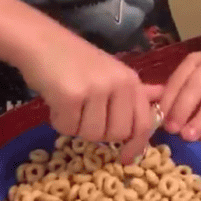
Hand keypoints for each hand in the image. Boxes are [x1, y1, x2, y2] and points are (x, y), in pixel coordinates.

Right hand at [17, 29, 161, 163]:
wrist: (40, 41)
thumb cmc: (74, 58)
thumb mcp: (110, 71)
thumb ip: (134, 90)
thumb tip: (160, 97)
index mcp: (130, 80)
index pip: (143, 122)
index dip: (136, 145)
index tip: (125, 159)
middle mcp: (118, 84)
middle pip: (116, 134)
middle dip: (98, 132)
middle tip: (84, 114)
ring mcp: (96, 89)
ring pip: (92, 134)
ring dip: (76, 126)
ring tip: (68, 104)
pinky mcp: (71, 96)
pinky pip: (68, 128)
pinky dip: (59, 121)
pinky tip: (55, 102)